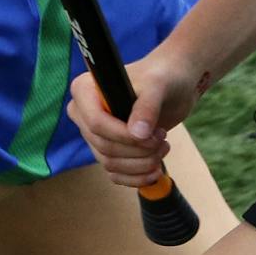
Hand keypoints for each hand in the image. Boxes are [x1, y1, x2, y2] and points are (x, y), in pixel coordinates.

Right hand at [66, 47, 207, 189]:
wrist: (172, 86)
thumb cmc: (161, 77)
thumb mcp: (157, 86)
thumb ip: (147, 106)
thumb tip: (137, 134)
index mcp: (85, 89)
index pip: (96, 123)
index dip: (123, 135)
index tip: (152, 135)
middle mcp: (83, 112)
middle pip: (104, 146)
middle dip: (138, 150)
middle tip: (162, 139)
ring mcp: (94, 134)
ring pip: (110, 163)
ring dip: (141, 163)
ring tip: (163, 146)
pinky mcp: (108, 150)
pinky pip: (115, 174)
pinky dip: (137, 177)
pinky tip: (155, 169)